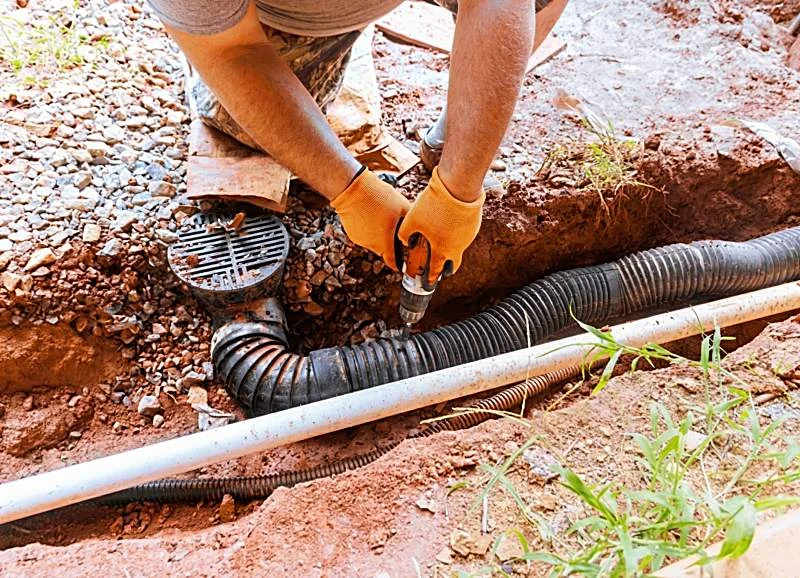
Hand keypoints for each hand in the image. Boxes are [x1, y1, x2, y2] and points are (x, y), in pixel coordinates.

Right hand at [331, 168, 409, 270]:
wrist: (353, 189)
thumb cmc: (378, 198)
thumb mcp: (402, 206)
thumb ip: (411, 221)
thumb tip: (415, 228)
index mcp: (384, 243)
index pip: (392, 262)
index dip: (398, 264)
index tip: (401, 265)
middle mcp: (371, 245)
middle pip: (383, 250)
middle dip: (389, 243)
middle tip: (393, 229)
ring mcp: (360, 240)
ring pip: (373, 242)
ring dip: (378, 235)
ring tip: (381, 218)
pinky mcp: (351, 233)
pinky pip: (363, 235)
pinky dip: (368, 229)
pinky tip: (371, 215)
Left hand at [398, 167, 484, 284]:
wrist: (459, 186)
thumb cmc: (434, 205)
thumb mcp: (412, 219)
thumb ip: (406, 234)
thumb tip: (407, 241)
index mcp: (441, 250)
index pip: (435, 270)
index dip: (430, 278)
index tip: (427, 284)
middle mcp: (458, 247)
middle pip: (452, 264)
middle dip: (445, 269)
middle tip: (440, 270)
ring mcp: (468, 236)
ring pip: (458, 247)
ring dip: (450, 247)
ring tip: (441, 241)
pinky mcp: (474, 223)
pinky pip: (464, 233)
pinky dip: (456, 232)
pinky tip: (448, 223)